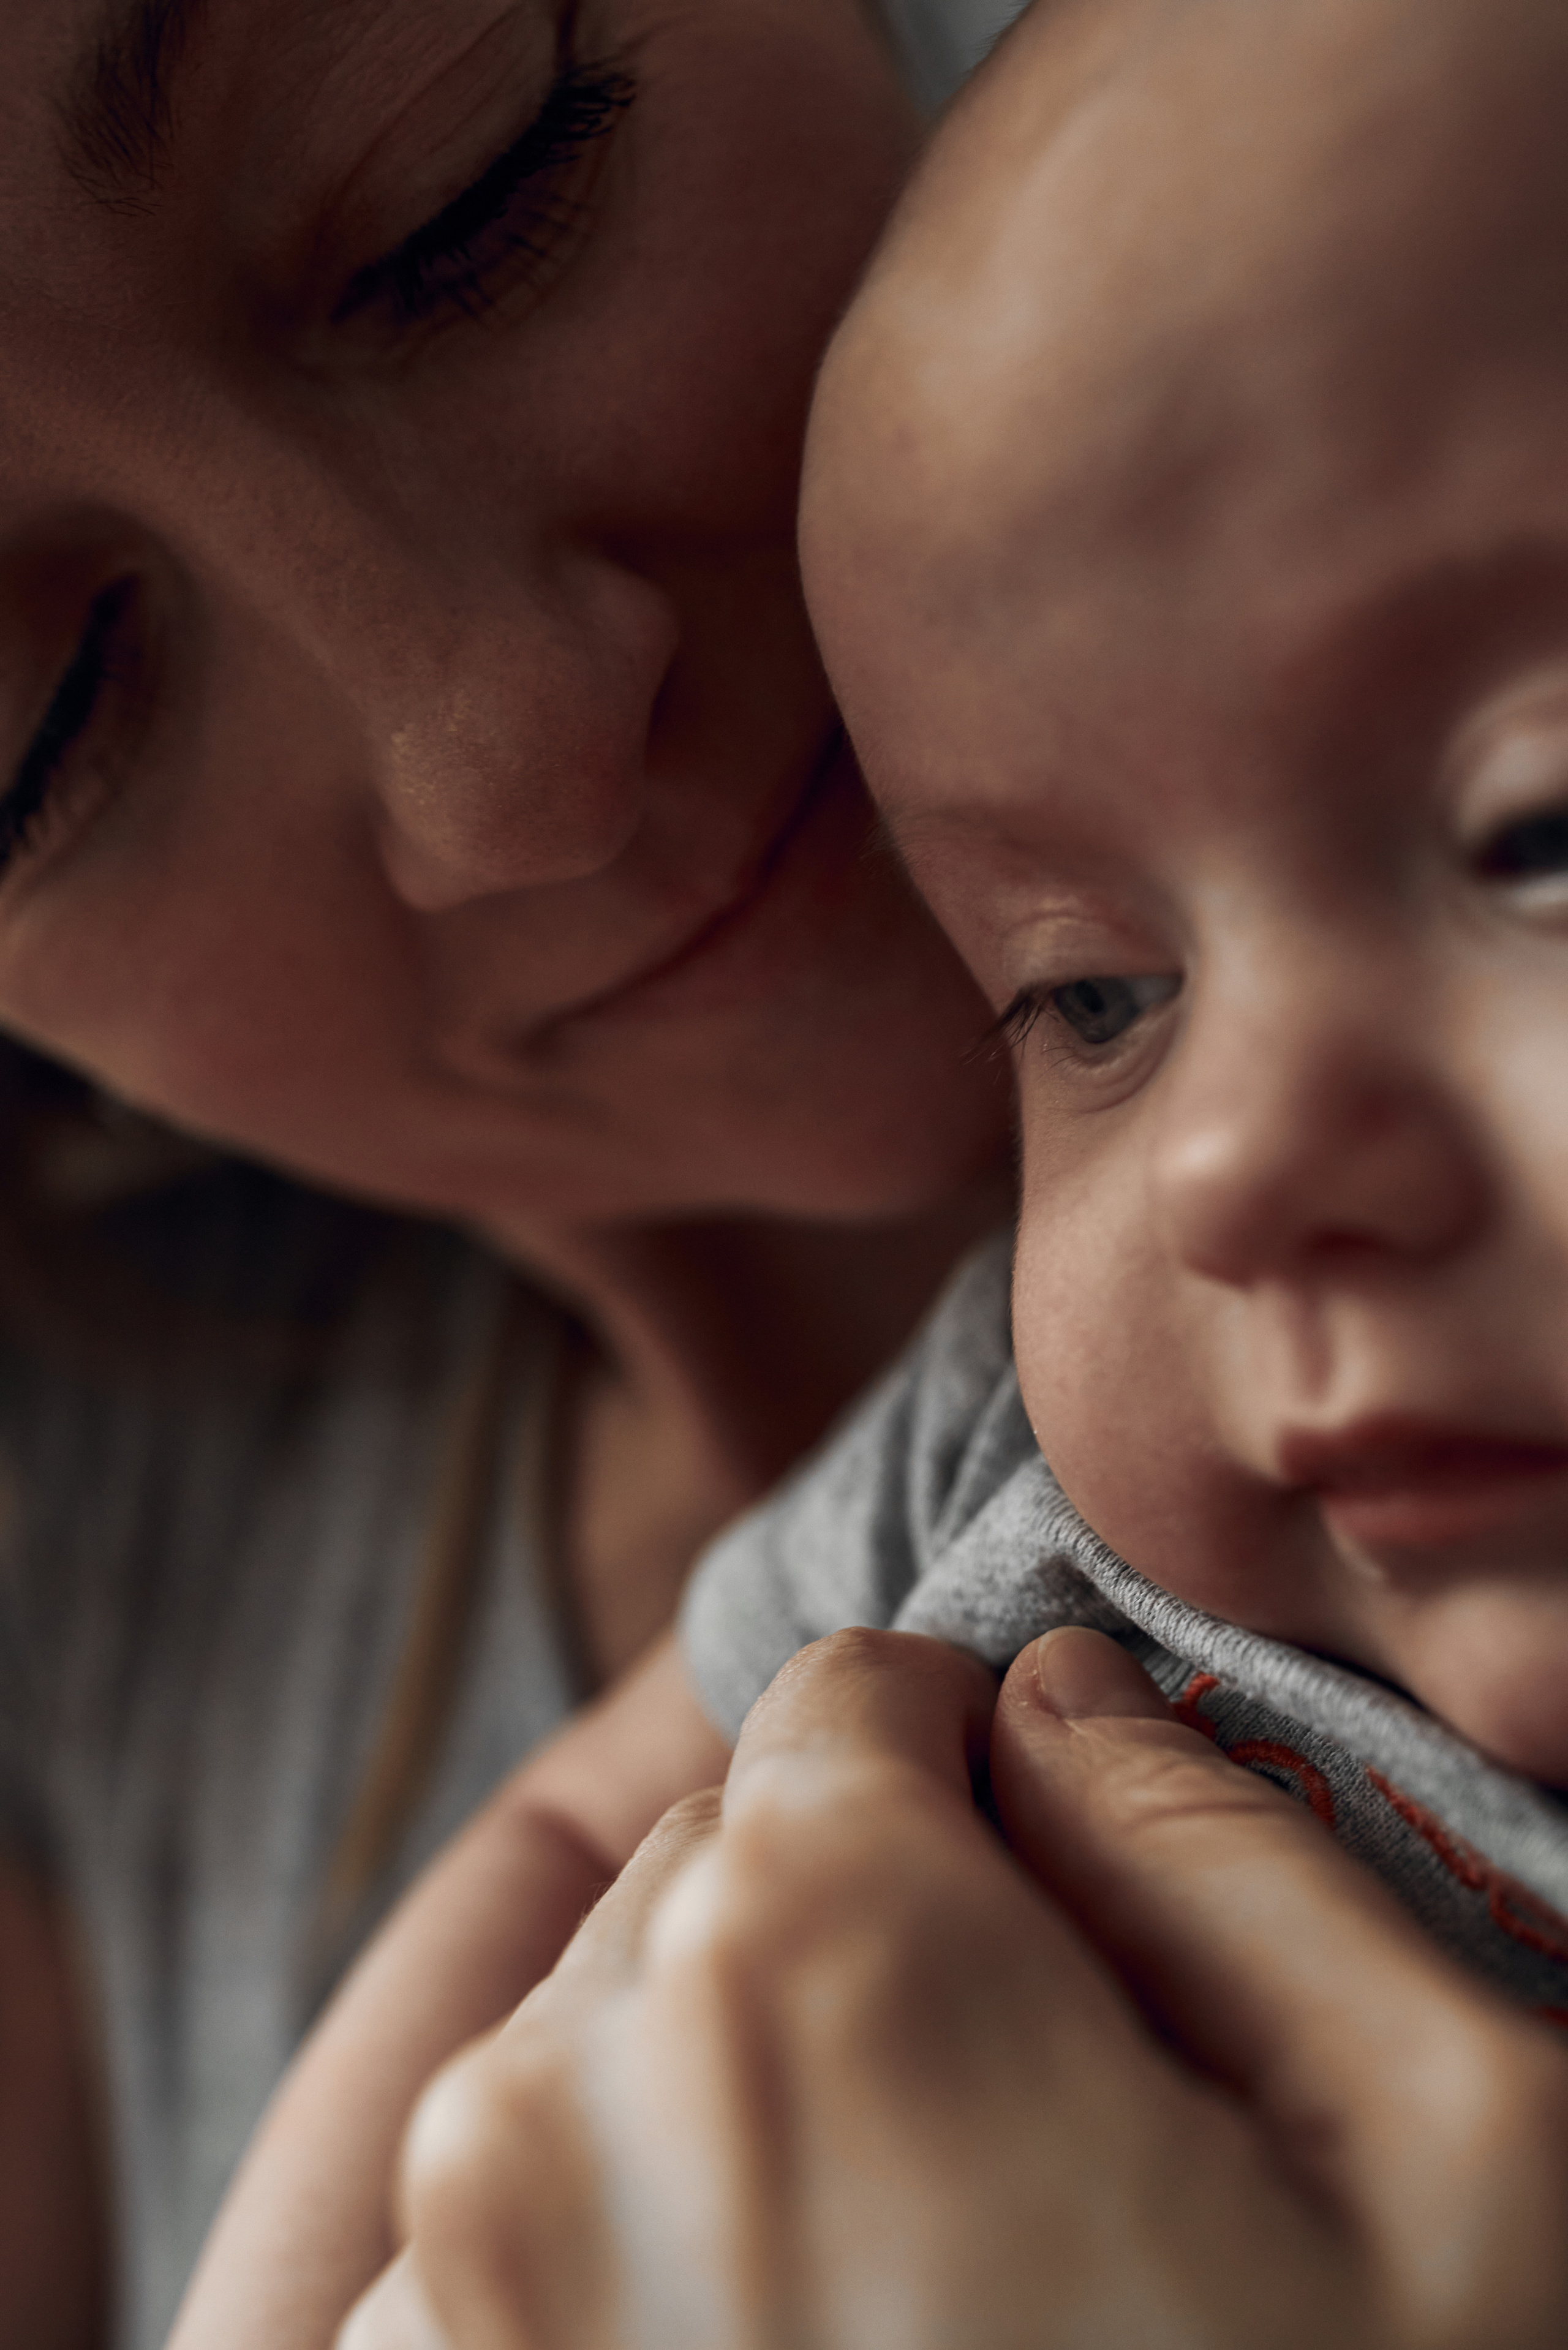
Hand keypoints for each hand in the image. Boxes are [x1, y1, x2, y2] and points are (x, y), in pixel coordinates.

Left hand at [341, 1629, 1567, 2349]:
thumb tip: (1072, 1702)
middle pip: (725, 1861)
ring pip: (613, 2030)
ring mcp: (450, 2292)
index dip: (997, 1788)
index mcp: (810, 1955)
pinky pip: (517, 2220)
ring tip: (936, 2291)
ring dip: (757, 2091)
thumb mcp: (1450, 2148)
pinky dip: (644, 2242)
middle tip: (1038, 2150)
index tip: (1078, 1930)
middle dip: (875, 1935)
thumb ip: (1230, 1847)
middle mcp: (560, 2094)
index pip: (855, 1701)